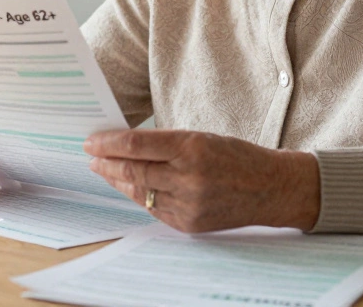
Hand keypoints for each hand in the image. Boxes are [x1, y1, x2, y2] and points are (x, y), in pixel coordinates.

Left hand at [85, 129, 319, 233]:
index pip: (137, 145)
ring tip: (105, 172)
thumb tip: (126, 145)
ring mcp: (189, 204)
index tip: (91, 141)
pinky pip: (155, 209)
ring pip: (140, 193)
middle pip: (133, 171)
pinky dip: (140, 197)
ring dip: (118, 182)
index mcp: (192, 147)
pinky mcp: (189, 224)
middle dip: (106, 163)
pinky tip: (130, 188)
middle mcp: (189, 177)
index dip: (109, 143)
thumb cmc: (236, 156)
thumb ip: (166, 143)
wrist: (270, 188)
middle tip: (91, 157)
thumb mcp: (202, 138)